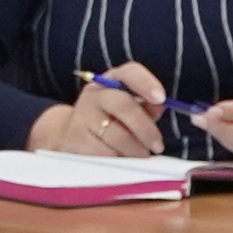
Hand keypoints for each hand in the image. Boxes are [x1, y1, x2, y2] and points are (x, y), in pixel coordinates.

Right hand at [30, 66, 168, 157]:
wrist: (71, 137)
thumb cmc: (109, 122)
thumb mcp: (130, 110)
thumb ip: (147, 107)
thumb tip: (160, 106)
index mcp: (111, 82)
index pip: (129, 73)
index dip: (146, 83)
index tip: (161, 99)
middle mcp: (95, 94)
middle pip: (123, 105)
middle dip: (145, 128)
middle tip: (157, 146)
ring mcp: (82, 115)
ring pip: (116, 134)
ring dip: (134, 149)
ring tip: (139, 155)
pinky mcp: (76, 138)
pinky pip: (105, 152)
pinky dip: (118, 159)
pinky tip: (119, 158)